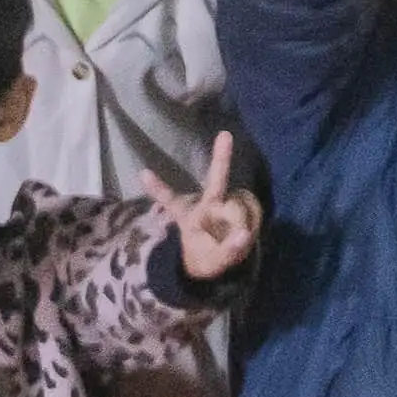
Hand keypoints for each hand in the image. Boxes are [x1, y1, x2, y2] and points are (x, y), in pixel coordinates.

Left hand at [159, 131, 263, 284]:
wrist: (217, 258)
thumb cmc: (207, 258)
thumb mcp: (215, 262)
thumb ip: (229, 250)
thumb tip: (244, 234)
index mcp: (189, 216)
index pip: (171, 201)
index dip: (158, 188)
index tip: (143, 173)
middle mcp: (205, 203)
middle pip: (216, 180)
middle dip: (221, 158)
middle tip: (225, 135)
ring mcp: (223, 201)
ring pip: (240, 208)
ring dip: (244, 223)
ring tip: (237, 239)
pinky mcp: (238, 203)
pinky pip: (252, 208)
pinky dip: (253, 221)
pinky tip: (246, 231)